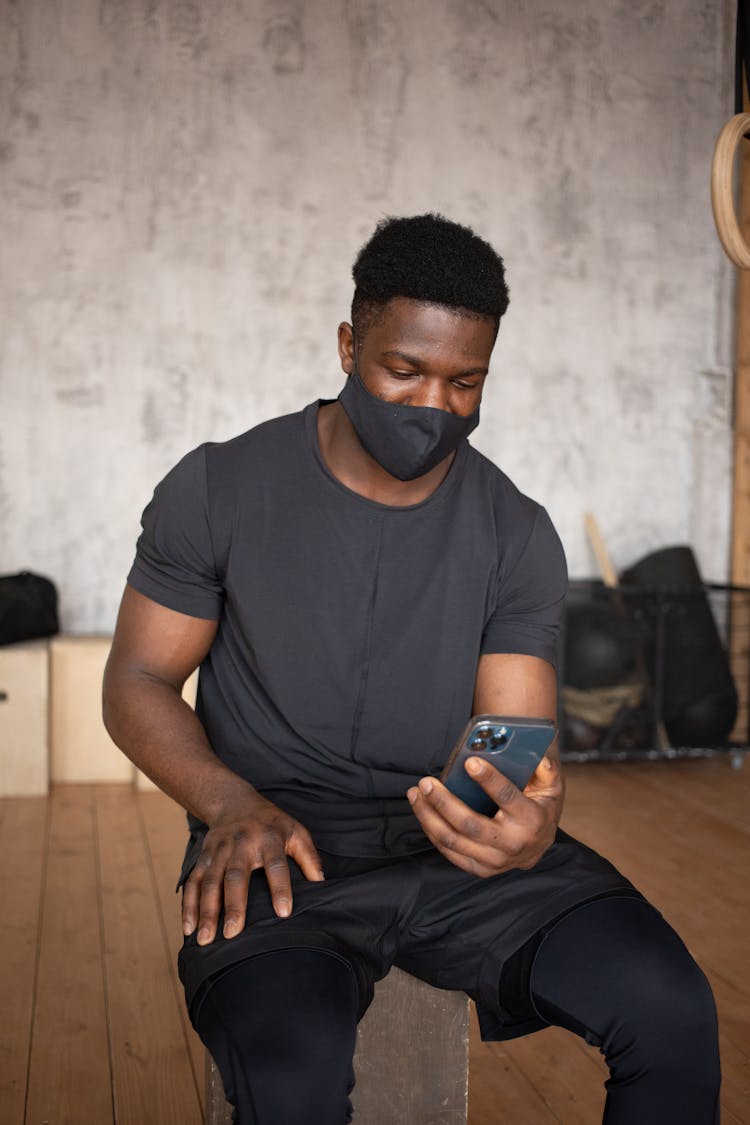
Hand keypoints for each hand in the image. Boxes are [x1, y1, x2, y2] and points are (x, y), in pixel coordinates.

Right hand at [181, 789, 323, 945]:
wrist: (234, 801)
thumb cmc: (271, 823)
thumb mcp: (296, 831)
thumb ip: (310, 858)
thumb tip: (321, 885)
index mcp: (270, 838)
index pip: (277, 864)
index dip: (281, 887)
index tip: (284, 913)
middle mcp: (242, 844)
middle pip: (236, 875)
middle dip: (233, 905)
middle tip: (232, 934)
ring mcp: (219, 850)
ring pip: (210, 881)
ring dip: (206, 911)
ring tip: (204, 939)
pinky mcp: (203, 856)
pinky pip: (193, 882)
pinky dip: (188, 905)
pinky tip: (188, 929)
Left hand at [406, 755, 562, 876]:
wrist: (540, 842)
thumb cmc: (540, 807)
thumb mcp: (551, 786)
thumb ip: (545, 771)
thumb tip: (538, 760)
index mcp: (532, 819)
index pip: (507, 797)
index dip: (489, 779)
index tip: (469, 763)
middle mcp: (513, 844)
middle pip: (469, 823)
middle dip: (443, 801)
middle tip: (426, 782)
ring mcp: (496, 861)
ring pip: (453, 840)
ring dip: (429, 816)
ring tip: (416, 794)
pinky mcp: (482, 869)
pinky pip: (450, 852)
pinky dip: (432, 831)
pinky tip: (423, 812)